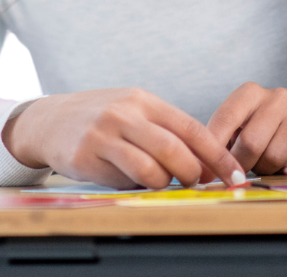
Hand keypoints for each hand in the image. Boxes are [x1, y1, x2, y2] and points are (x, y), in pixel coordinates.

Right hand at [1, 89, 244, 189]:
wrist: (51, 120)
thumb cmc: (102, 118)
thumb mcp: (134, 111)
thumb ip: (166, 130)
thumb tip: (207, 162)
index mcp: (144, 100)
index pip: (192, 128)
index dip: (217, 154)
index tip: (235, 175)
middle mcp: (125, 113)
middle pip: (174, 149)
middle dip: (193, 173)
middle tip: (196, 182)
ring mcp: (105, 134)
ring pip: (151, 169)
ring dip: (165, 182)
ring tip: (161, 180)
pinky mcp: (87, 156)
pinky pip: (124, 180)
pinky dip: (137, 186)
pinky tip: (132, 179)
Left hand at [203, 82, 286, 178]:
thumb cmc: (256, 129)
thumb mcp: (235, 128)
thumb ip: (218, 142)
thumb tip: (203, 170)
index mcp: (251, 91)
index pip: (226, 119)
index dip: (214, 149)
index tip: (206, 173)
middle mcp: (279, 96)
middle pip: (251, 143)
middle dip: (241, 164)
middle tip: (239, 172)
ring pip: (273, 157)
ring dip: (264, 168)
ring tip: (264, 161)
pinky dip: (286, 171)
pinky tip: (284, 162)